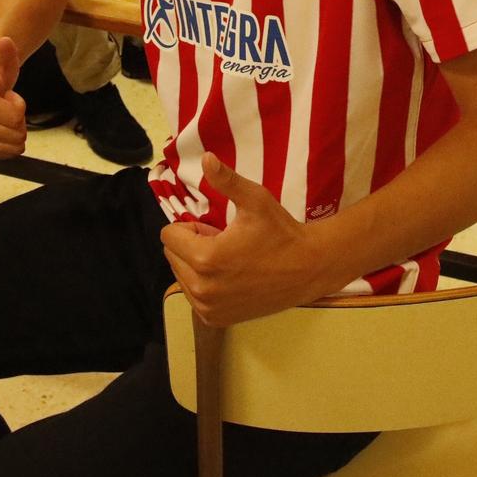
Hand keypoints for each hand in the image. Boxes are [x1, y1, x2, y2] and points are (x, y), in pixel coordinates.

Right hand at [0, 37, 27, 157]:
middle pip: (15, 136)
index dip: (19, 106)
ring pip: (11, 149)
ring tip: (2, 116)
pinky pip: (2, 157)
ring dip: (14, 133)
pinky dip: (8, 145)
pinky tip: (0, 129)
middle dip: (18, 121)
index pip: (15, 118)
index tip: (8, 94)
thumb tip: (5, 41)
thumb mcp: (4, 57)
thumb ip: (6, 51)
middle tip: (5, 106)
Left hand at [159, 153, 329, 327]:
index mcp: (206, 258)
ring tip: (229, 260)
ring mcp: (208, 307)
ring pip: (181, 277)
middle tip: (224, 242)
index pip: (168, 237)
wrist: (308, 269)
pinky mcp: (215, 319)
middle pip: (172, 256)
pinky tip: (231, 278)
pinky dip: (205, 285)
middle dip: (192, 245)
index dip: (190, 226)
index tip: (216, 228)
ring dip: (196, 265)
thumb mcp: (255, 200)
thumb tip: (205, 157)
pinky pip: (193, 296)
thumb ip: (227, 180)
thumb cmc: (281, 232)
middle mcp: (201, 288)